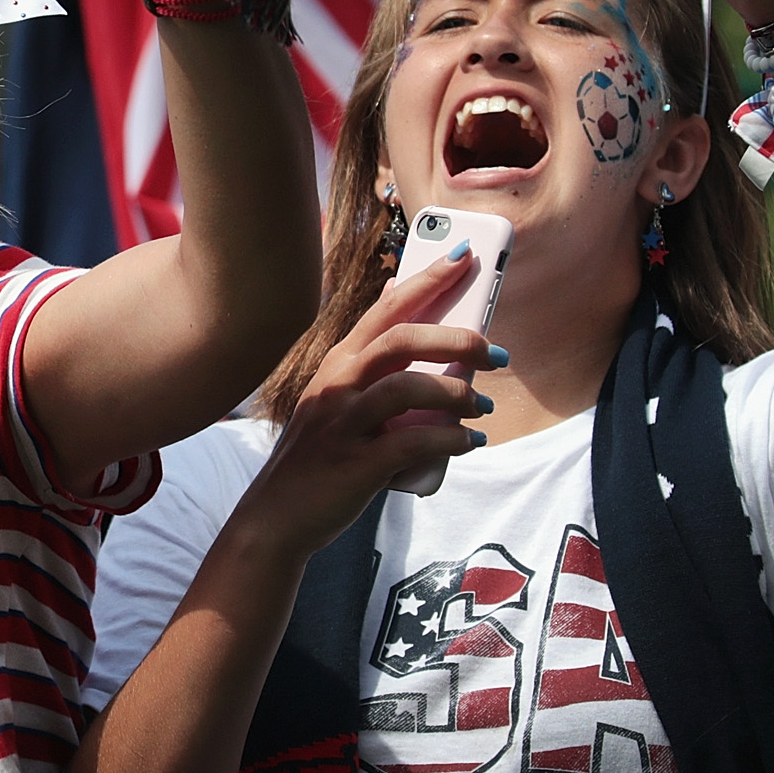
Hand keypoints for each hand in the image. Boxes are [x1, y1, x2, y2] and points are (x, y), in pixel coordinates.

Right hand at [234, 253, 493, 560]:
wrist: (276, 517)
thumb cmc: (319, 457)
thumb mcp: (336, 402)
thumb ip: (368, 369)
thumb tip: (418, 338)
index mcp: (337, 364)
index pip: (386, 309)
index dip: (426, 280)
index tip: (464, 256)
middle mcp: (336, 385)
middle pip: (400, 340)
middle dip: (456, 339)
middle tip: (496, 352)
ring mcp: (343, 423)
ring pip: (407, 387)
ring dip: (457, 394)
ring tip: (483, 407)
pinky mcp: (355, 464)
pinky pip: (413, 444)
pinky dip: (451, 442)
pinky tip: (470, 444)